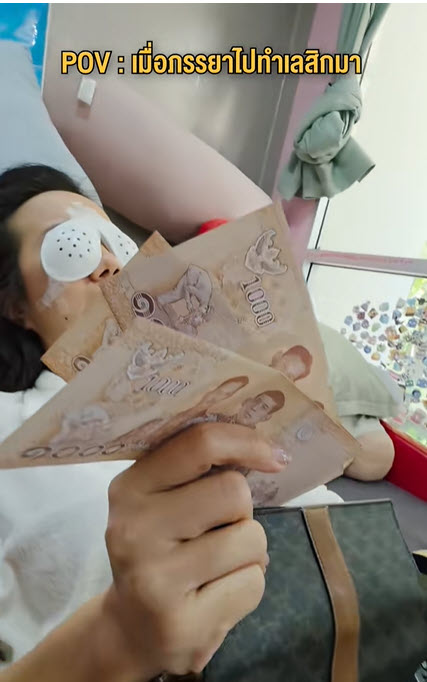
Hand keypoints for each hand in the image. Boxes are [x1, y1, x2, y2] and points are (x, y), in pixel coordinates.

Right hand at [102, 423, 286, 678]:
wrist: (132, 631)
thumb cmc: (162, 550)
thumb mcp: (161, 501)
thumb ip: (197, 470)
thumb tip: (272, 448)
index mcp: (130, 489)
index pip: (200, 445)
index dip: (246, 442)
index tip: (274, 455)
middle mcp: (134, 531)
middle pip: (234, 492)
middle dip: (241, 511)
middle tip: (219, 532)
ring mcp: (155, 580)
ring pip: (251, 538)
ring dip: (250, 552)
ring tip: (218, 567)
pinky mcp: (182, 624)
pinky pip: (253, 583)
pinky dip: (247, 586)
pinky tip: (216, 596)